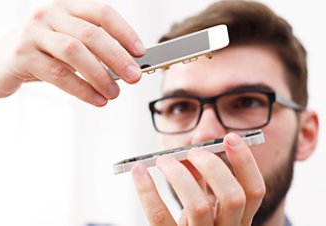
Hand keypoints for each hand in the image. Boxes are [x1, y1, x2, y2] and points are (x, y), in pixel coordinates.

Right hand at [0, 0, 144, 105]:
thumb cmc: (37, 56)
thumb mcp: (63, 46)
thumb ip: (89, 51)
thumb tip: (124, 68)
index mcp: (64, 8)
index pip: (102, 13)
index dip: (125, 32)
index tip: (141, 52)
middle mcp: (48, 14)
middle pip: (92, 33)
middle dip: (117, 57)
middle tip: (134, 76)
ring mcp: (33, 33)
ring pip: (75, 52)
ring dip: (100, 75)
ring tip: (114, 93)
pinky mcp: (22, 56)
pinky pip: (59, 74)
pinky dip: (81, 89)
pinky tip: (96, 99)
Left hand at [131, 133, 265, 225]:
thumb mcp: (203, 206)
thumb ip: (200, 182)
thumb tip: (187, 154)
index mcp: (238, 221)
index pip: (254, 191)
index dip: (245, 162)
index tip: (230, 137)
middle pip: (233, 197)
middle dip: (213, 167)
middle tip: (192, 152)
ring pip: (198, 206)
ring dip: (179, 174)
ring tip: (163, 160)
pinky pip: (159, 216)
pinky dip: (147, 189)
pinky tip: (138, 171)